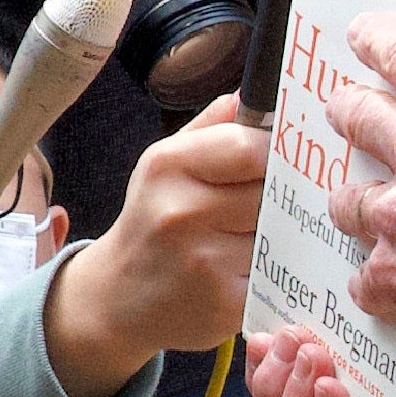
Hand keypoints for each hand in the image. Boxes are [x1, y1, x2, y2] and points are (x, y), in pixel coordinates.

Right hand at [50, 102, 261, 394]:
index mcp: (168, 165)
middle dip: (278, 198)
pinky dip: (272, 272)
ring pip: (280, 232)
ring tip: (246, 240)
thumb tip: (254, 94)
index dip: (274, 155)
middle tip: (263, 206)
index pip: (251, 145)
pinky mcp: (226, 302)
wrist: (115, 300)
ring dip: (278, 236)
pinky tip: (244, 272)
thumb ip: (212, 127)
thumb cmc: (150, 223)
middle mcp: (181, 210)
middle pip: (271, 190)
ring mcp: (204, 259)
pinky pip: (277, 273)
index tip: (277, 164)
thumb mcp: (165, 164)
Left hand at [320, 17, 395, 356]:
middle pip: (352, 113)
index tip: (363, 35)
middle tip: (351, 112)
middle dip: (350, 109)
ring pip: (344, 197)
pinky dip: (377, 279)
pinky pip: (362, 275)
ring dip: (360, 202)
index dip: (375, 39)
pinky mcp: (388, 276)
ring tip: (376, 211)